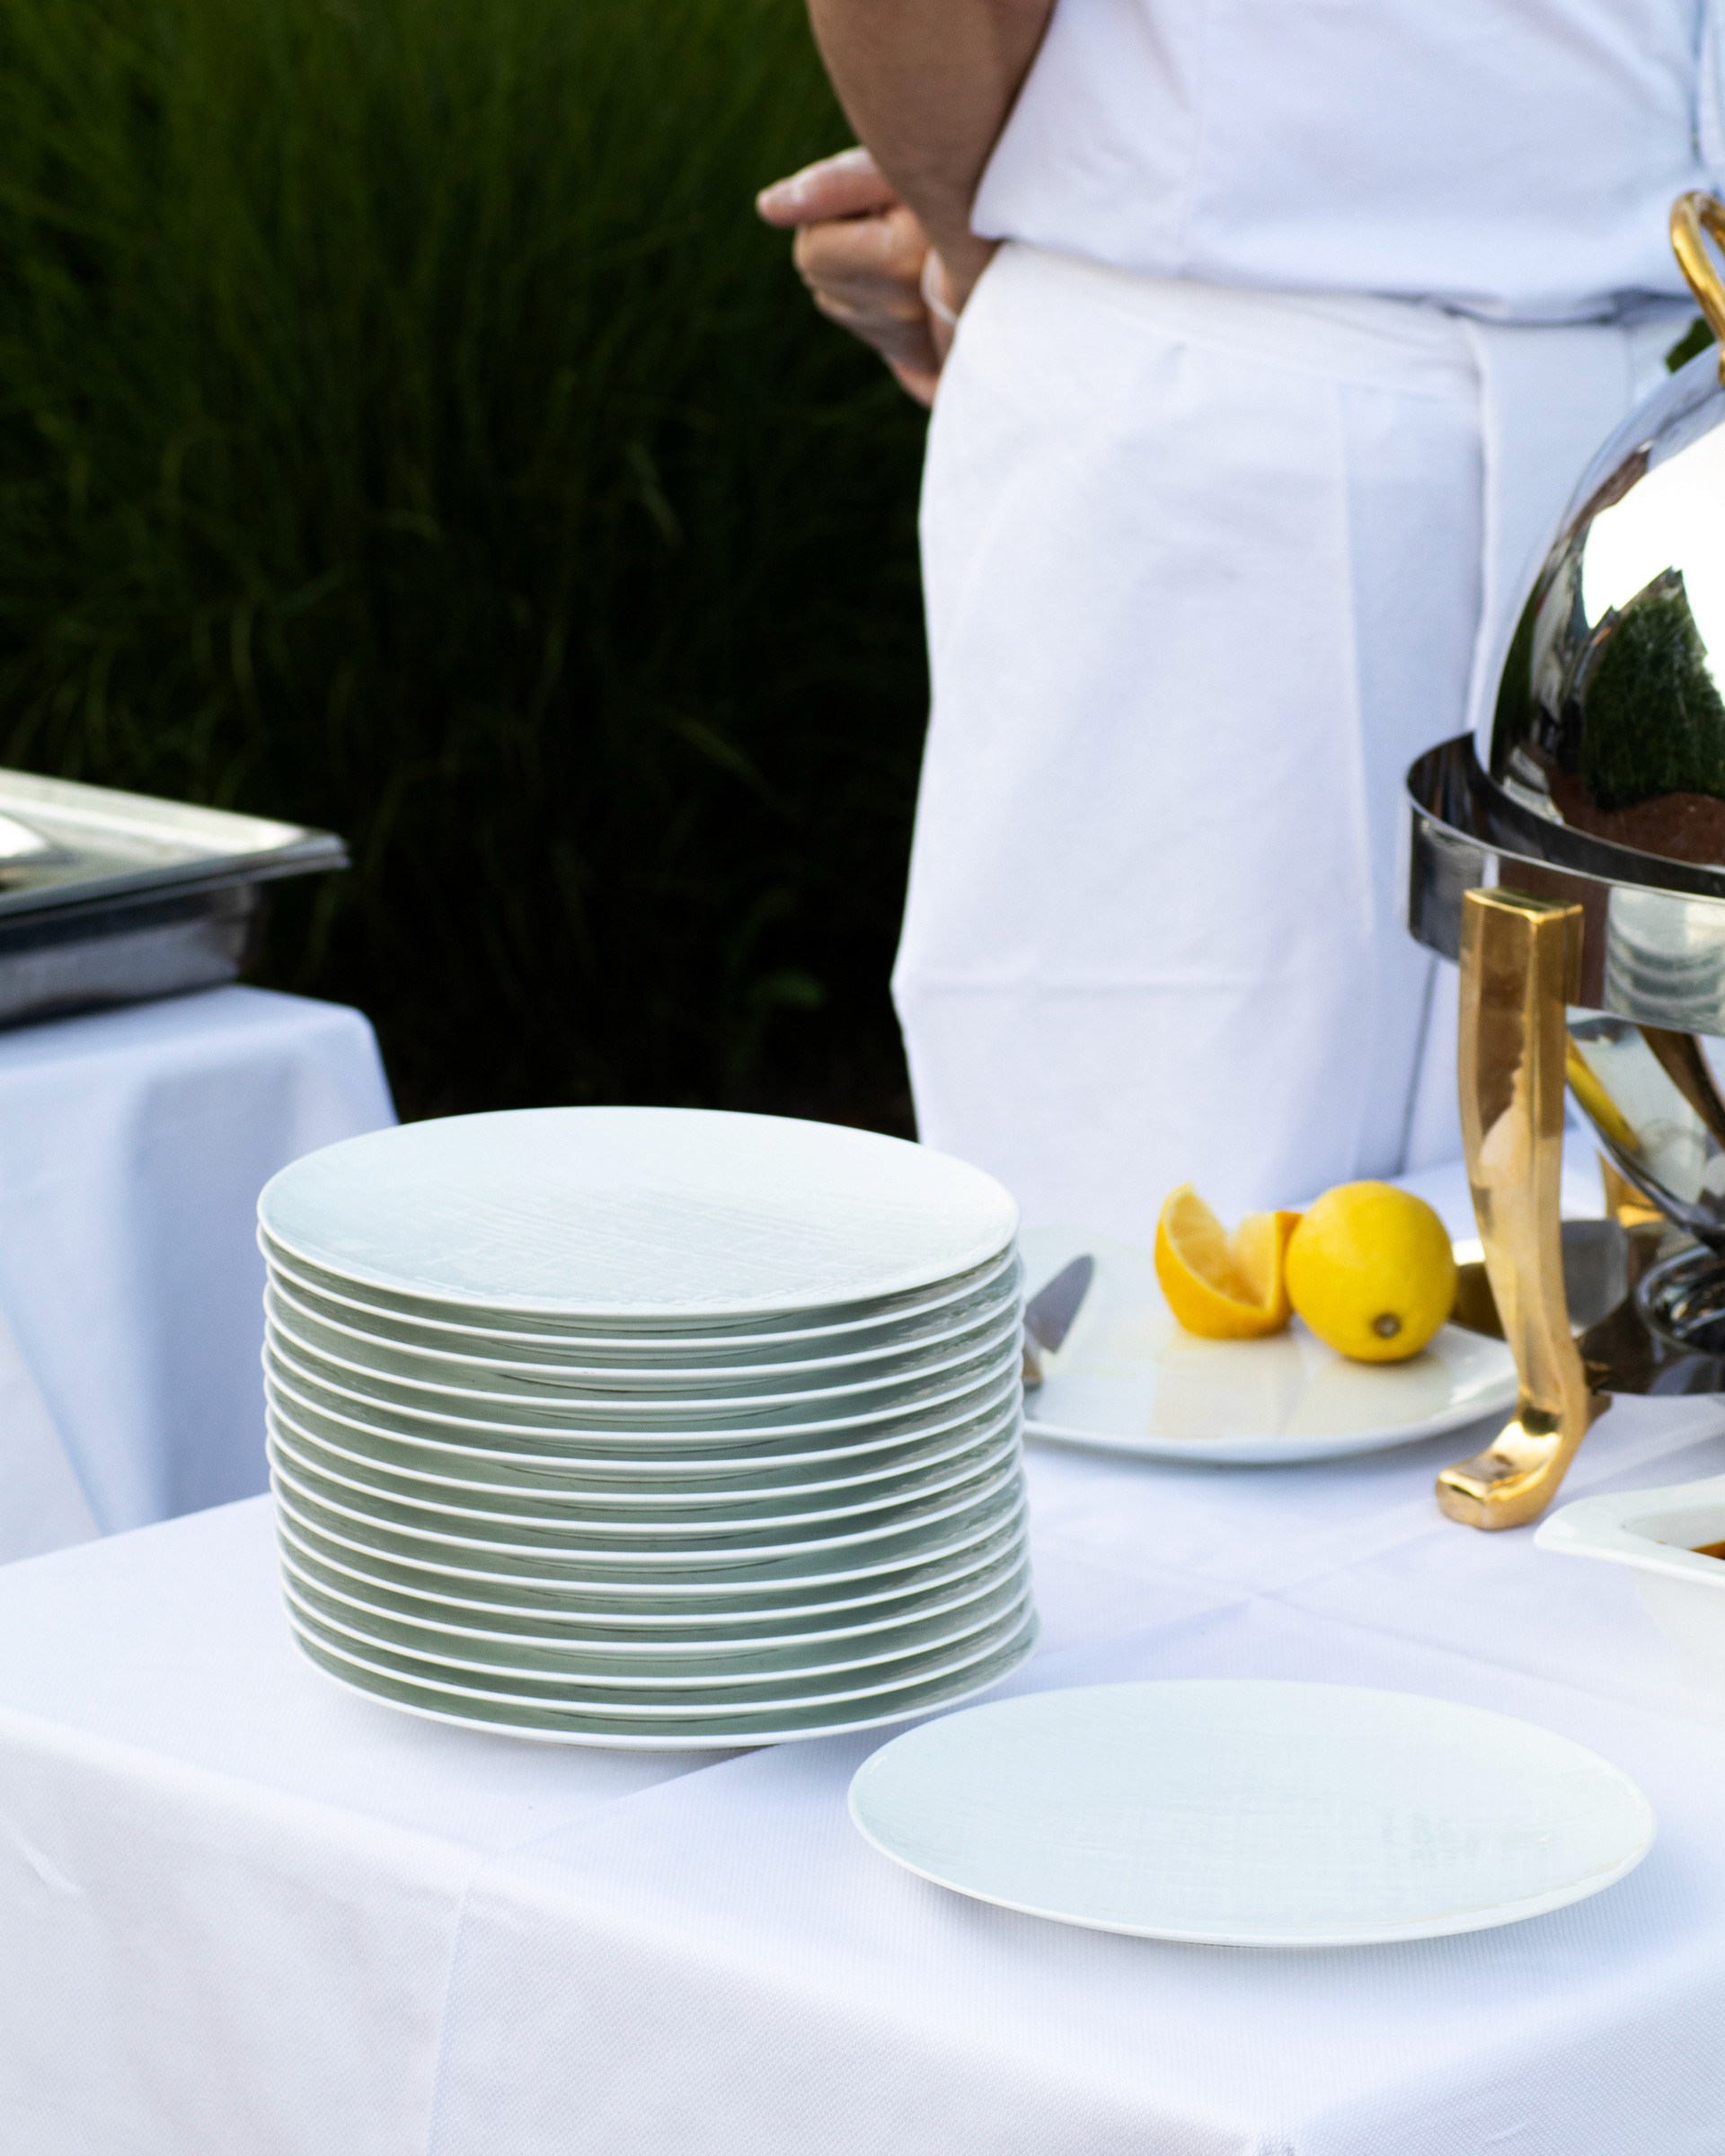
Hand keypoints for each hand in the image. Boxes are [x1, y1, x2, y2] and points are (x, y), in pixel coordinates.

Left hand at [756, 148, 959, 406]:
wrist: (1010, 239)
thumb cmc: (952, 185)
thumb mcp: (896, 168)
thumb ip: (832, 184)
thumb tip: (765, 208)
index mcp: (902, 260)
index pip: (811, 252)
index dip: (829, 215)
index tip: (875, 200)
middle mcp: (906, 310)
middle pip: (814, 276)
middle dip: (835, 241)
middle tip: (885, 218)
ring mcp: (911, 340)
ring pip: (830, 298)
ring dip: (850, 268)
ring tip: (899, 244)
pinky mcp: (912, 355)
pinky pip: (855, 320)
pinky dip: (867, 294)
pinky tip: (904, 274)